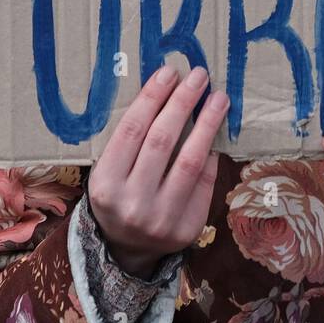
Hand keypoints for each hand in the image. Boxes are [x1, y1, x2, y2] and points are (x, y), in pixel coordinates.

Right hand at [88, 65, 228, 277]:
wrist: (126, 250)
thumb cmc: (119, 196)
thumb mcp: (110, 170)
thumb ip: (132, 140)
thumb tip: (168, 91)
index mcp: (105, 184)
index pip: (131, 131)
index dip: (152, 97)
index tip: (169, 72)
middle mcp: (131, 203)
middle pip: (161, 141)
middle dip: (182, 103)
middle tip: (199, 76)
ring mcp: (161, 219)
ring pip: (190, 161)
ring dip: (207, 124)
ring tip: (219, 98)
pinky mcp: (187, 228)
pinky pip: (204, 182)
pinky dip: (211, 154)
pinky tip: (216, 133)